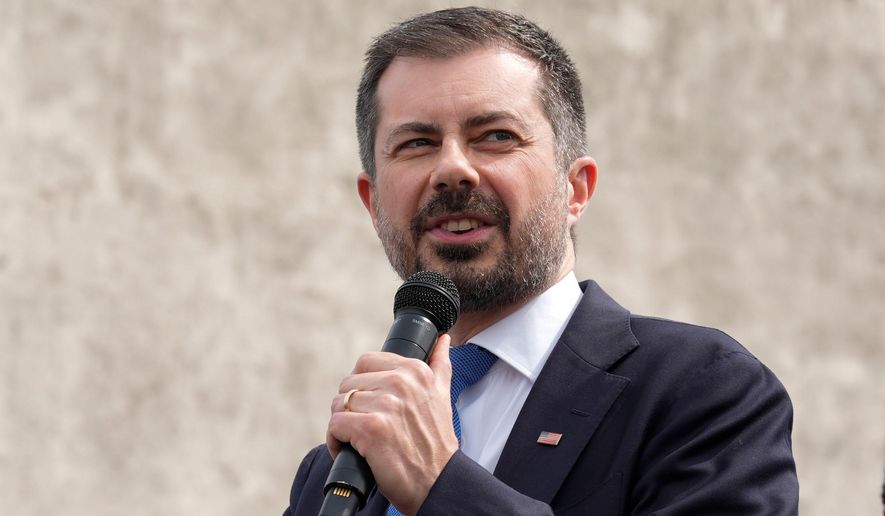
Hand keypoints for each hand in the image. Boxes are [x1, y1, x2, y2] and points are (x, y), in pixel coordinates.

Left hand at [326, 333, 457, 515]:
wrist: (438, 482)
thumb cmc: (435, 444)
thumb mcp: (442, 395)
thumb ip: (440, 364)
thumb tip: (443, 339)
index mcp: (415, 370)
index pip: (365, 362)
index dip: (364, 387)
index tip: (373, 406)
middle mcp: (401, 383)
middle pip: (349, 383)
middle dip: (351, 406)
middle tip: (366, 425)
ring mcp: (385, 405)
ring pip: (339, 404)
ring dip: (343, 425)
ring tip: (359, 439)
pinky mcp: (370, 428)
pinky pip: (335, 424)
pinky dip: (336, 440)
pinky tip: (351, 449)